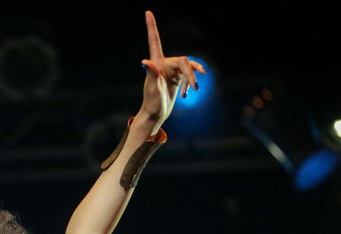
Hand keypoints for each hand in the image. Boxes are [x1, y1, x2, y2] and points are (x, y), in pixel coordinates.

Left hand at [139, 10, 206, 132]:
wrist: (155, 115)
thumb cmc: (152, 103)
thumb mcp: (151, 89)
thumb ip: (151, 75)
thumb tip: (145, 63)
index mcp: (157, 63)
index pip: (154, 41)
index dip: (152, 26)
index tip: (148, 12)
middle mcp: (163, 64)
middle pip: (184, 61)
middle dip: (191, 74)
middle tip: (195, 88)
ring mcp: (171, 71)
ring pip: (189, 68)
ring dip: (193, 78)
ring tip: (194, 90)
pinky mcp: (177, 78)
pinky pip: (189, 75)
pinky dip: (191, 83)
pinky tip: (189, 93)